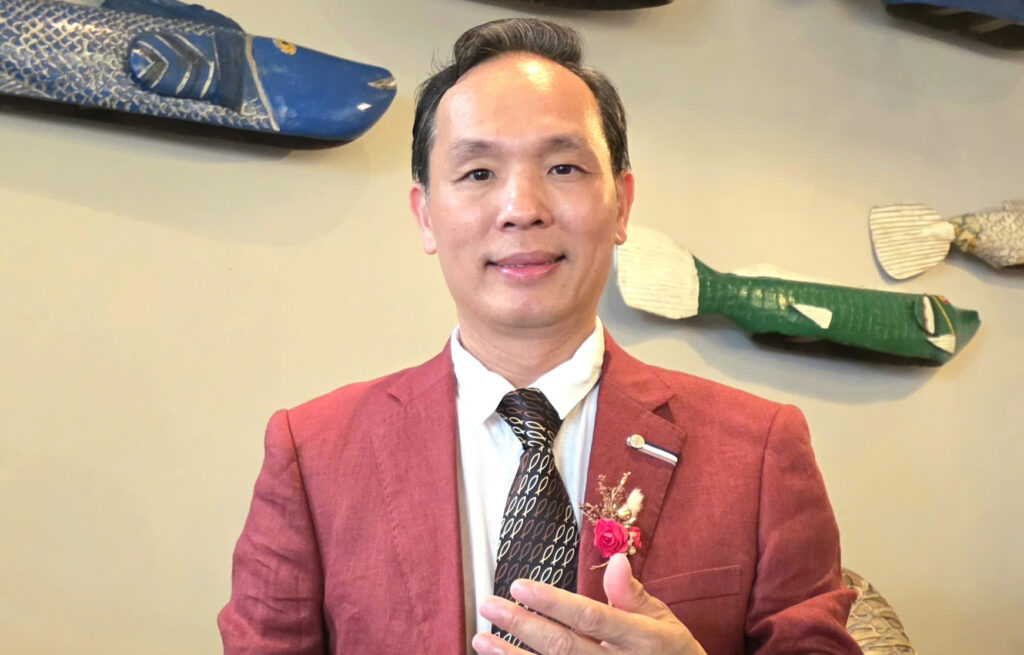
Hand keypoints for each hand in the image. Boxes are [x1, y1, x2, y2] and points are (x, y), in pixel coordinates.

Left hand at [472, 553, 706, 653]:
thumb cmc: (671, 654)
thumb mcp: (663, 622)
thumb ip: (634, 595)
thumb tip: (616, 560)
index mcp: (641, 639)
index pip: (590, 618)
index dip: (553, 603)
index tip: (519, 585)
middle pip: (563, 647)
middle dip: (522, 624)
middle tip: (489, 604)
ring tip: (482, 639)